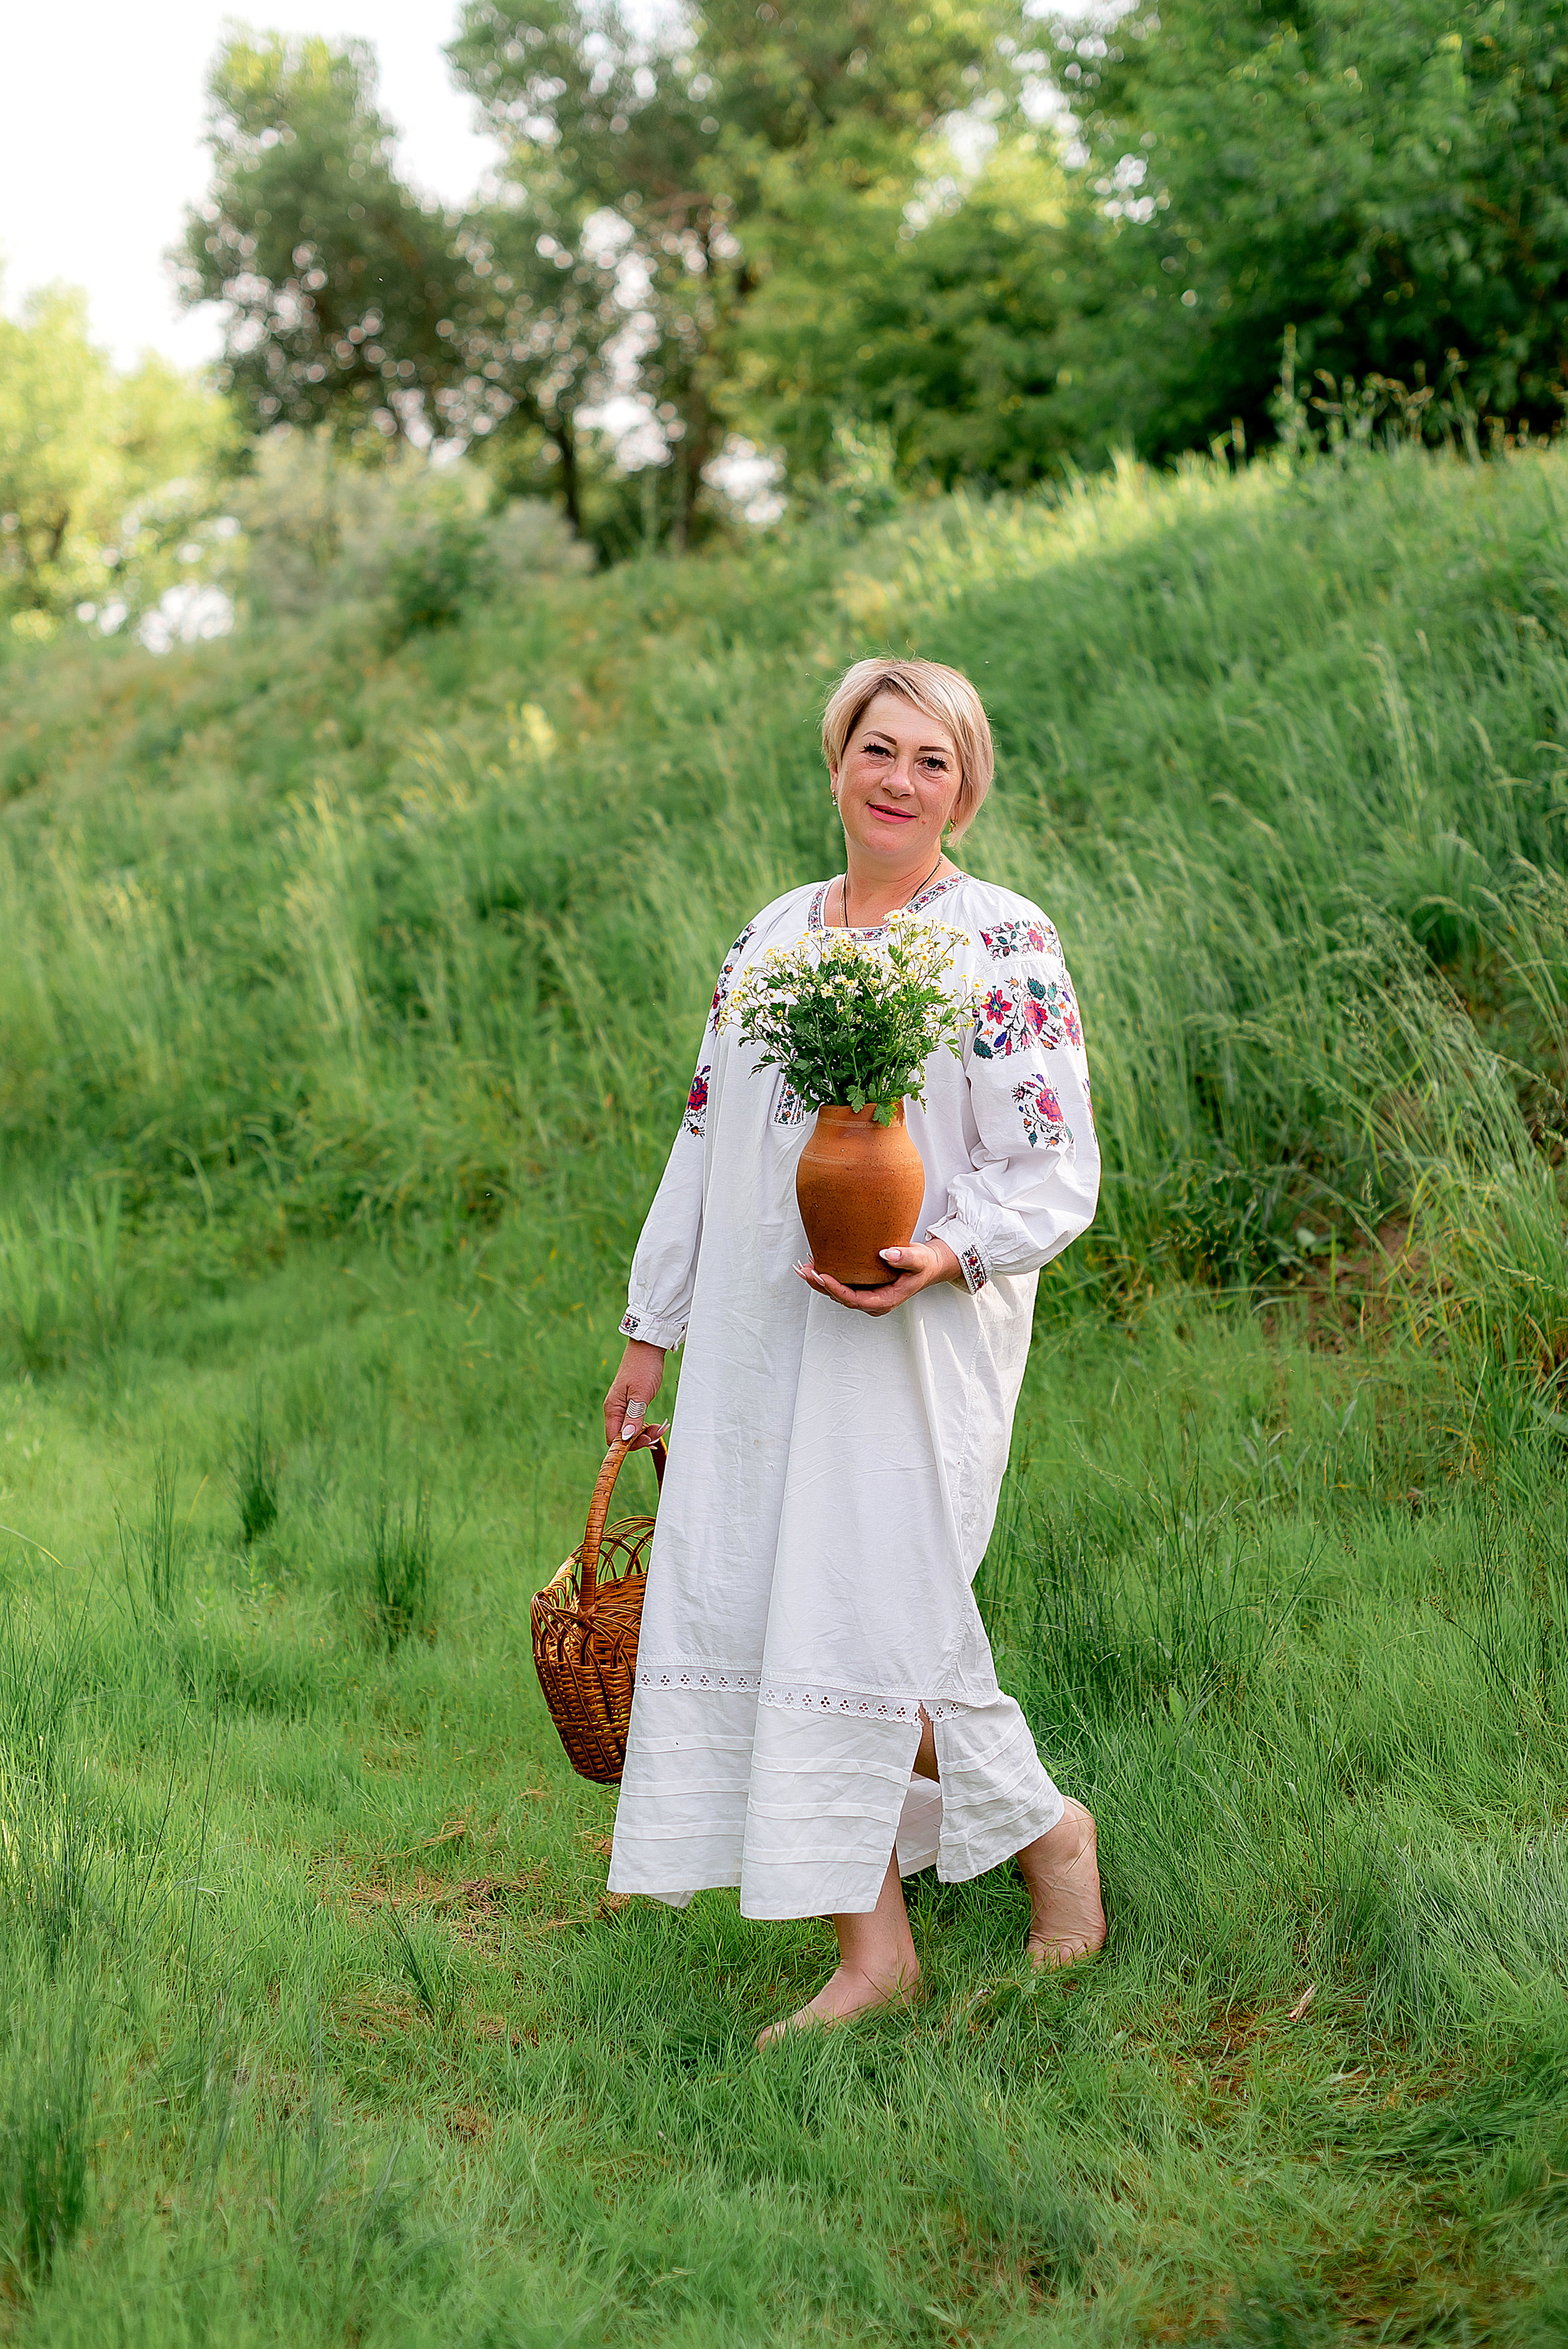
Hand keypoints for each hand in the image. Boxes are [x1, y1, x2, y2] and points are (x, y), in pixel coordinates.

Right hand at [603, 1339, 668, 1450]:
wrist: (648, 1348)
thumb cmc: (644, 1367)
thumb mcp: (641, 1394)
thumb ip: (633, 1417)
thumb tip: (626, 1438)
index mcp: (613, 1408)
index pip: (614, 1438)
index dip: (629, 1445)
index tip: (647, 1441)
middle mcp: (615, 1409)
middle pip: (622, 1437)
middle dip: (640, 1439)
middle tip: (658, 1432)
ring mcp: (622, 1406)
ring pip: (630, 1430)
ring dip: (645, 1433)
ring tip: (660, 1427)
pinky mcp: (630, 1403)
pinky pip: (635, 1422)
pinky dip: (645, 1425)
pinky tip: (656, 1424)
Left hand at [795, 1237, 963, 1316]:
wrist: (927, 1266)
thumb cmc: (924, 1264)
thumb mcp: (920, 1260)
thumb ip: (906, 1258)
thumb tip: (888, 1254)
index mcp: (885, 1301)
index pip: (855, 1300)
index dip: (837, 1290)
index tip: (823, 1276)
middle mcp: (872, 1302)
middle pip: (841, 1298)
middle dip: (822, 1285)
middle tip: (806, 1270)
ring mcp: (866, 1296)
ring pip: (838, 1293)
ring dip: (819, 1281)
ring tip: (803, 1267)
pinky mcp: (862, 1287)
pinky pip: (841, 1285)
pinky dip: (826, 1276)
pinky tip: (814, 1263)